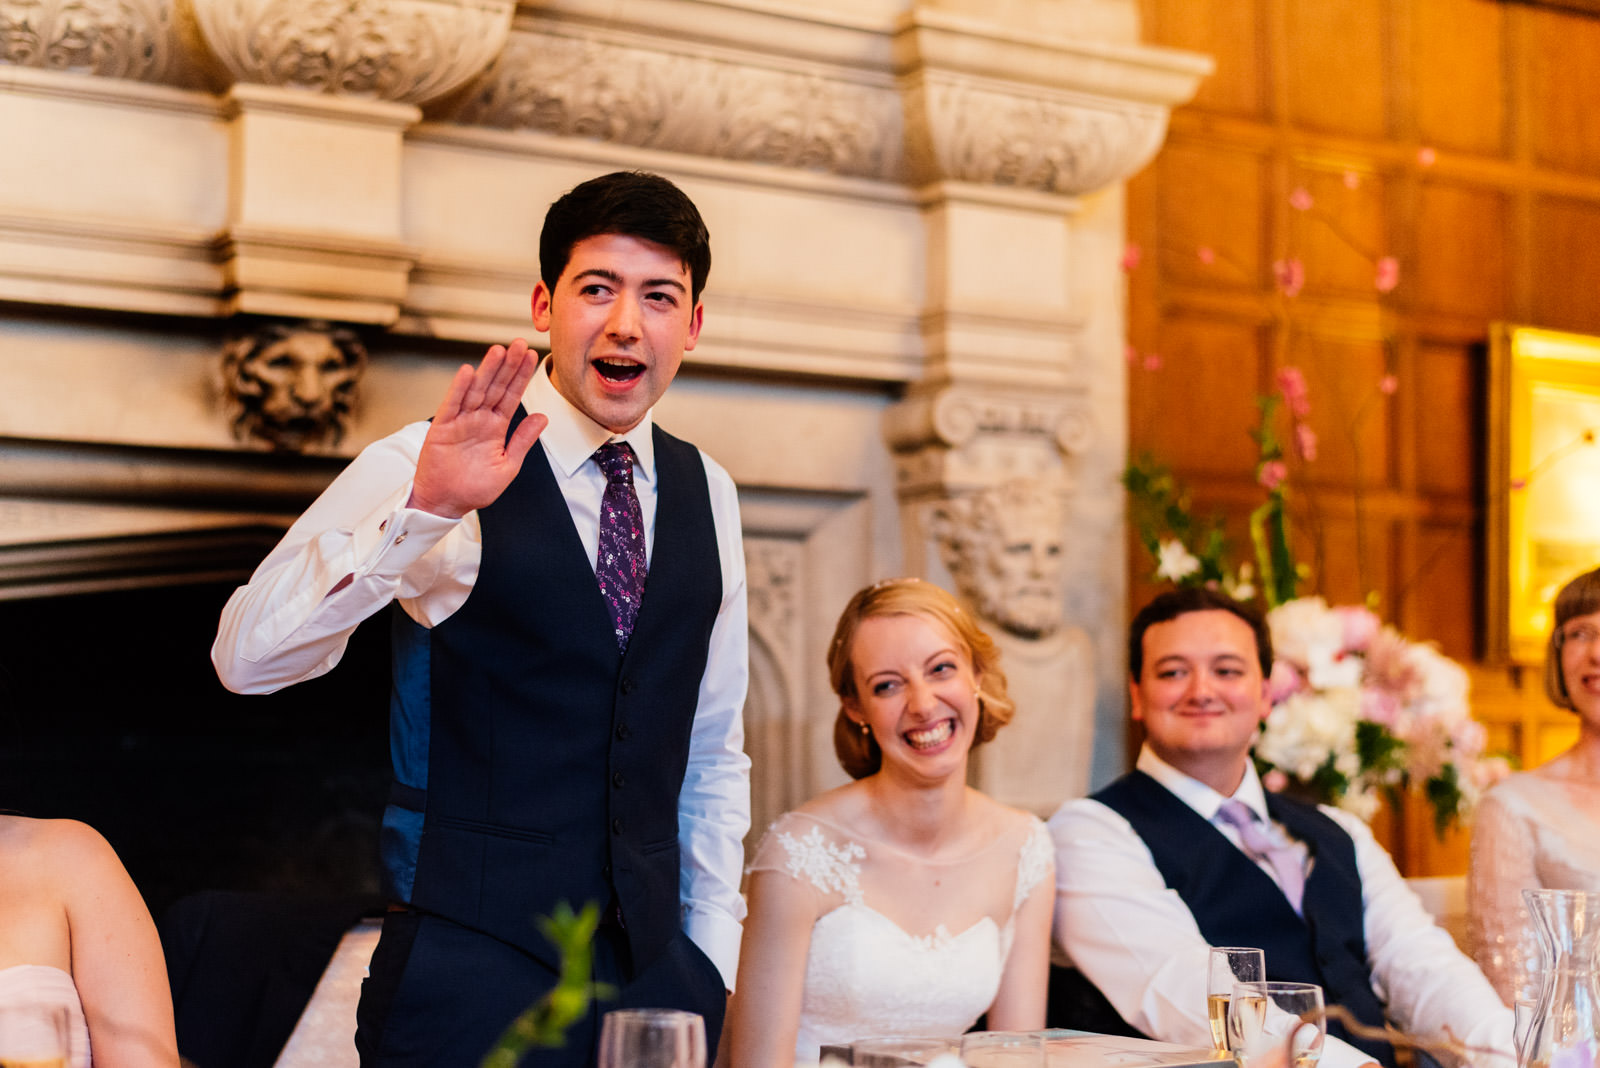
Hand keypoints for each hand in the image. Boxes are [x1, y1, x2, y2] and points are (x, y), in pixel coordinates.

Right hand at [407, 340, 546, 518]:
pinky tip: (468, 373)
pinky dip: (459, 389)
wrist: (446, 503)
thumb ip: (523, 440)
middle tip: (519, 344)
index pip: (511, 396)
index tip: (532, 357)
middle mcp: (479, 420)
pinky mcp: (441, 429)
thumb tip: (543, 418)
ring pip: (476, 391)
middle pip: (496, 387)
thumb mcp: (508, 465)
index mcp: (495, 427)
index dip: (521, 376)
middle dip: (507, 366)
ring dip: (487, 371)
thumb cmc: (474, 488)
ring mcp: (460, 422)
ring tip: (498, 351)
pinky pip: (452, 406)